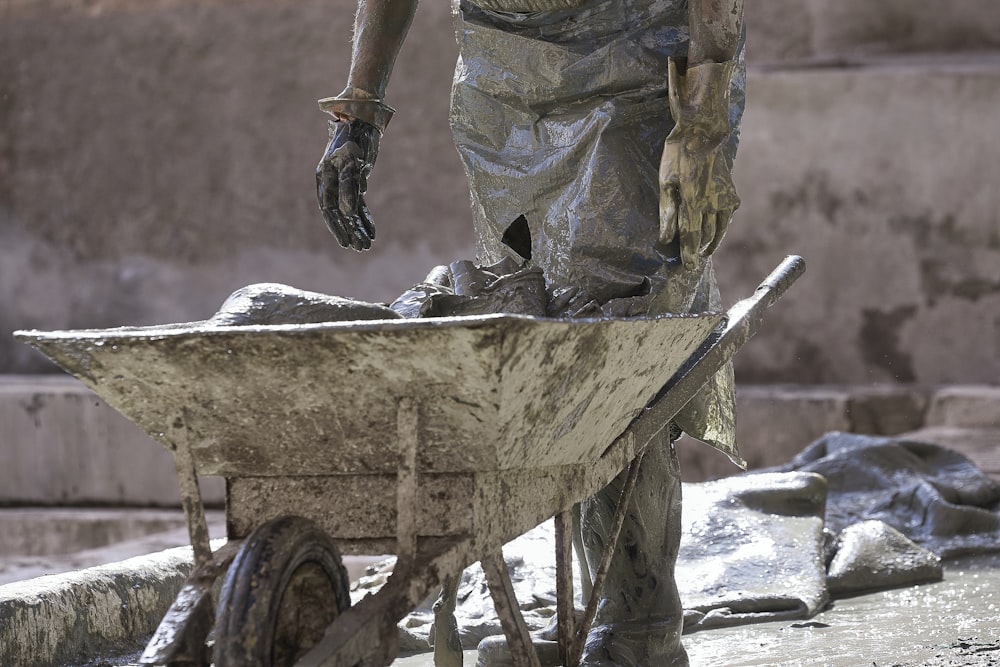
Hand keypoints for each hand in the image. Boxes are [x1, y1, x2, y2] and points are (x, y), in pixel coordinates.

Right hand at [316, 118, 379, 250]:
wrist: (364, 120)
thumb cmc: (356, 138)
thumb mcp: (352, 162)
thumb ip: (349, 186)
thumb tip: (347, 211)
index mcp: (325, 177)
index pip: (329, 208)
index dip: (337, 227)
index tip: (346, 242)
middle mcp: (331, 181)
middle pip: (338, 213)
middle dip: (349, 231)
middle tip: (360, 248)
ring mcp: (342, 182)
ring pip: (349, 210)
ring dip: (358, 227)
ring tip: (367, 244)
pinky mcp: (354, 180)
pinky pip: (358, 203)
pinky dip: (365, 216)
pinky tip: (371, 230)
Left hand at [659, 59, 739, 269]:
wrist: (704, 133)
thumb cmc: (678, 155)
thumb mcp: (666, 182)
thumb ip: (667, 212)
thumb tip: (666, 239)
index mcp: (693, 202)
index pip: (691, 236)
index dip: (688, 254)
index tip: (687, 268)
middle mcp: (712, 204)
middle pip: (705, 236)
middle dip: (698, 250)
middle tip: (692, 262)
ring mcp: (725, 199)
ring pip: (719, 229)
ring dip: (711, 243)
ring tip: (703, 253)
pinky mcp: (731, 194)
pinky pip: (727, 218)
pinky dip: (720, 229)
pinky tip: (714, 234)